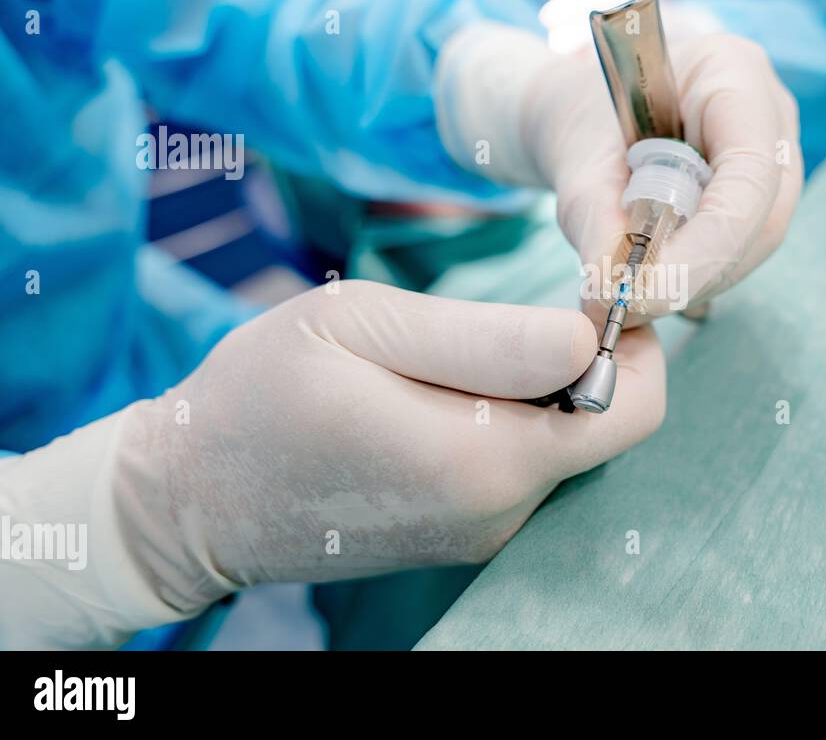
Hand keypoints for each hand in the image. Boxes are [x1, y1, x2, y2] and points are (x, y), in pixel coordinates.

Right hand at [0, 281, 663, 647]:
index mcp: (486, 459)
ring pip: (564, 443)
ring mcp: (483, 533)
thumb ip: (483, 336)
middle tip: (514, 310)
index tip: (583, 287)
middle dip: (586, 359)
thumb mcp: (361, 328)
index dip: (628, 337)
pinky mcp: (464, 536)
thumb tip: (589, 334)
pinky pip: (523, 466)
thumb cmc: (263, 395)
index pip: (635, 406)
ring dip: (540, 391)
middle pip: (606, 425)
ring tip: (454, 355)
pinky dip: (509, 422)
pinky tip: (441, 396)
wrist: (191, 501)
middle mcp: (500, 512)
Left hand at [524, 33, 802, 325]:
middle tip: (634, 303)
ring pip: (756, 240)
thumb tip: (612, 293)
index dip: (709, 243)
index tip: (653, 291)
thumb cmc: (585, 119)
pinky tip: (654, 278)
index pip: (749, 173)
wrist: (586, 113)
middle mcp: (771, 113)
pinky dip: (696, 273)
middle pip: (762, 216)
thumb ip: (595, 221)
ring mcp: (777, 153)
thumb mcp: (577, 163)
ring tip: (634, 291)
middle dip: (699, 271)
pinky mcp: (761, 192)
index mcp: (734, 73)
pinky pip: (743, 245)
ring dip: (696, 279)